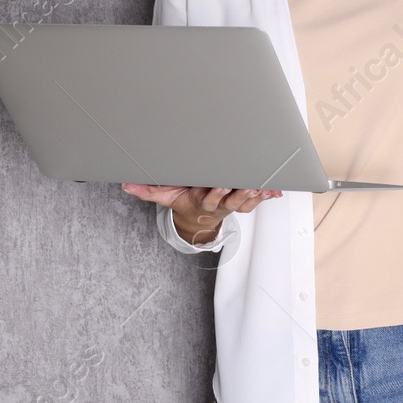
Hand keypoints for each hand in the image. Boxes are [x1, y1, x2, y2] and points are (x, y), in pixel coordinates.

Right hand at [121, 183, 281, 242]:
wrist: (197, 217)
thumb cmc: (183, 201)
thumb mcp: (165, 197)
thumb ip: (148, 190)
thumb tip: (126, 185)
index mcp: (202, 202)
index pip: (210, 199)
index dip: (217, 194)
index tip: (222, 185)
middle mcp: (220, 205)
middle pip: (232, 202)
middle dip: (241, 194)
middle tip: (250, 185)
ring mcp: (233, 204)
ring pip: (247, 202)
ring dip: (257, 195)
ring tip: (265, 186)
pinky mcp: (243, 201)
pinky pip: (257, 200)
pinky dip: (267, 195)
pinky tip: (276, 190)